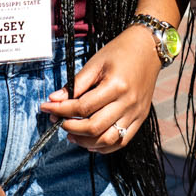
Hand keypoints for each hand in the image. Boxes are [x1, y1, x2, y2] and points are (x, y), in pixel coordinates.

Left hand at [41, 25, 162, 153]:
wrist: (149, 49)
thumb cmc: (120, 52)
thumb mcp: (96, 63)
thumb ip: (76, 84)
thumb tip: (54, 99)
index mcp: (116, 86)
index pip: (83, 107)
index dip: (61, 110)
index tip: (47, 108)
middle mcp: (128, 103)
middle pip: (94, 127)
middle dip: (70, 127)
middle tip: (57, 122)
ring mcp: (136, 113)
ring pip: (107, 140)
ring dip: (85, 141)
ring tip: (71, 134)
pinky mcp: (140, 118)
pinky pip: (121, 141)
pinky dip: (103, 146)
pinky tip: (90, 142)